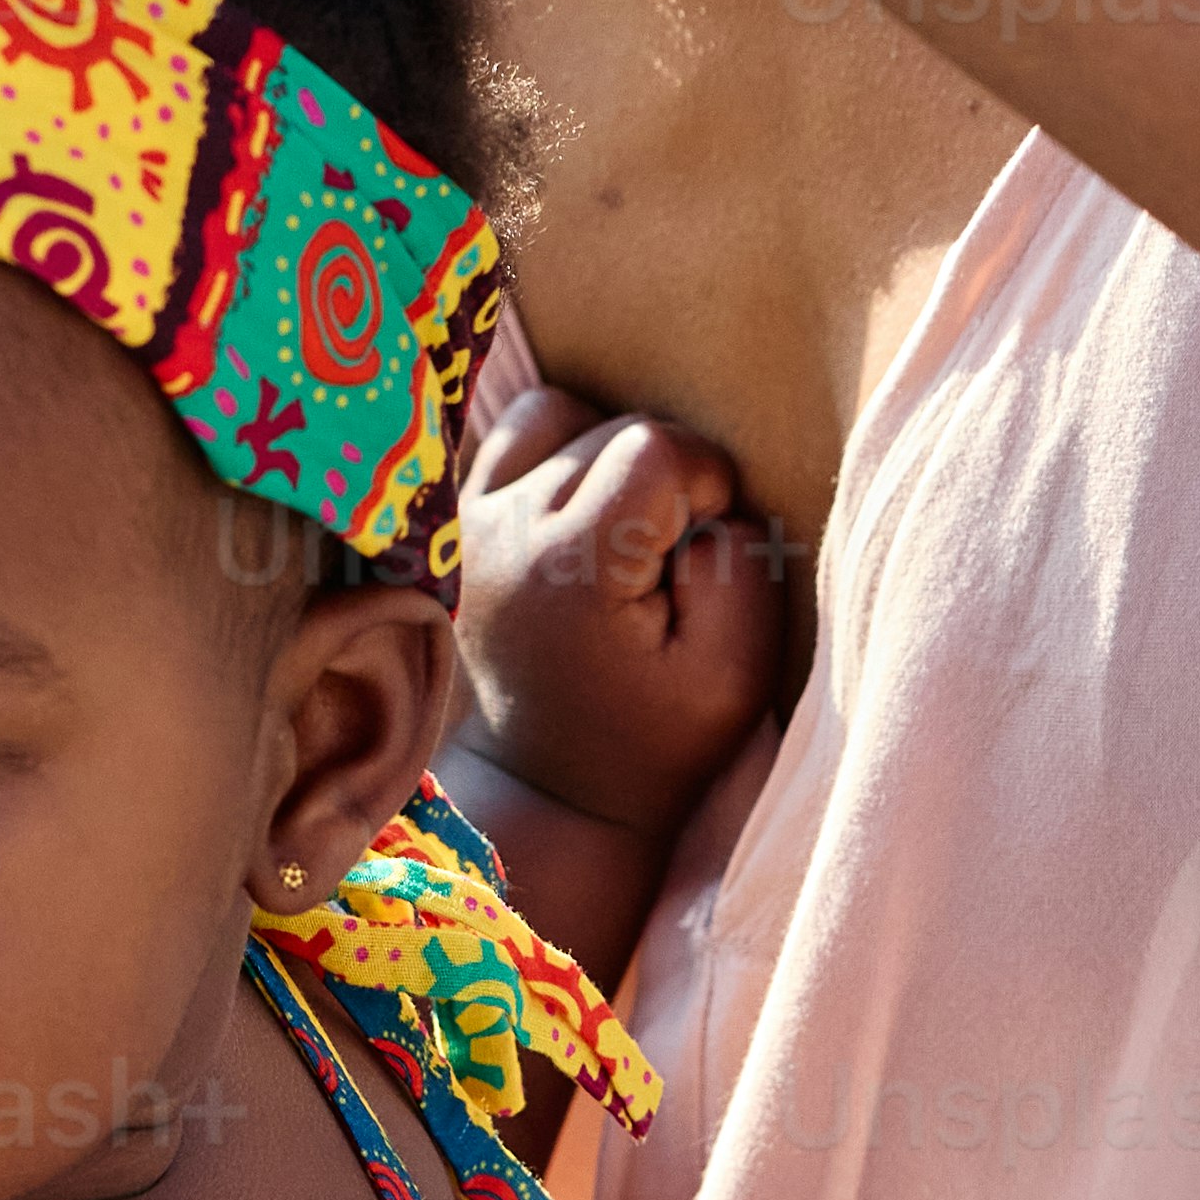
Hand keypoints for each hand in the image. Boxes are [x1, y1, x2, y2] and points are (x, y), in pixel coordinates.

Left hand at [456, 385, 792, 857]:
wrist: (552, 784)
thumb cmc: (653, 739)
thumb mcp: (732, 680)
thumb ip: (742, 577)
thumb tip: (716, 505)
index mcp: (568, 569)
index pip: (656, 446)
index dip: (707, 483)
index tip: (704, 551)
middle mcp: (503, 530)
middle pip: (614, 428)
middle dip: (665, 480)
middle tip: (665, 564)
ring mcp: (469, 521)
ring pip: (561, 415)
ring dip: (609, 454)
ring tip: (624, 530)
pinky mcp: (457, 521)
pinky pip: (516, 432)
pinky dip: (559, 451)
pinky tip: (581, 513)